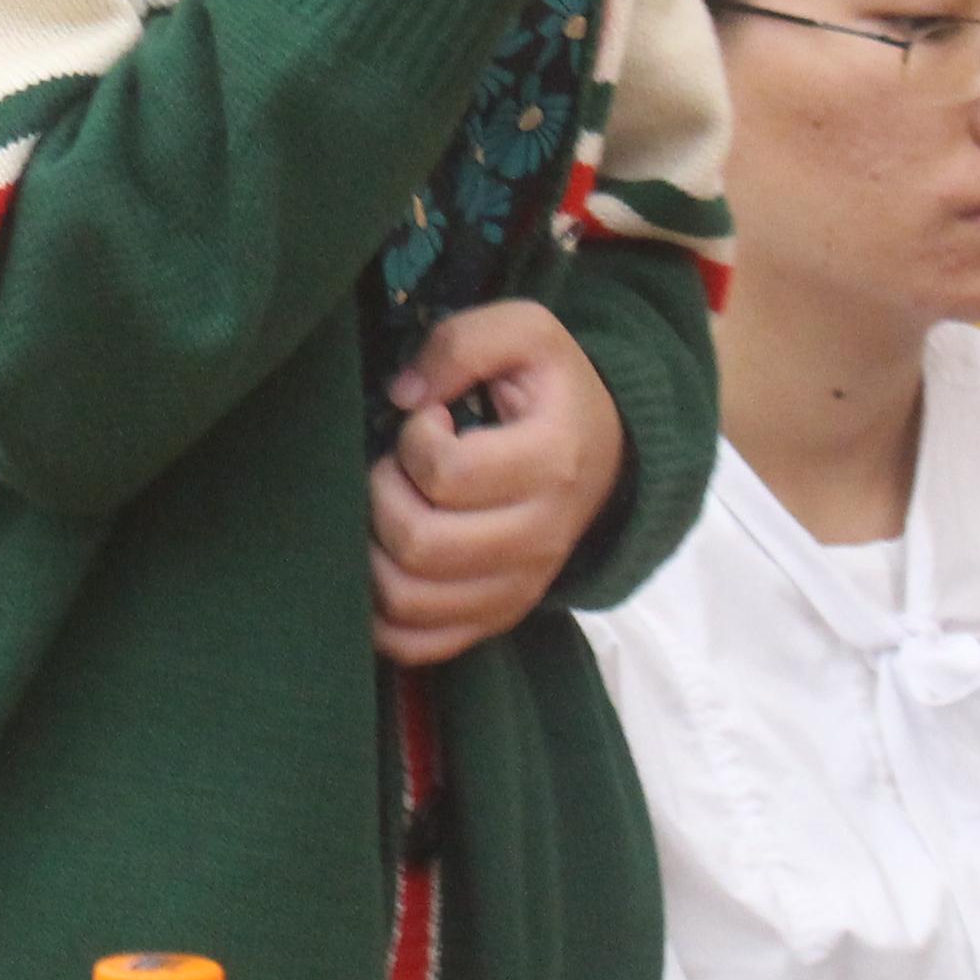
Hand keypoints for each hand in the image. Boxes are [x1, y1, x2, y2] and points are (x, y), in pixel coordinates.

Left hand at [368, 301, 623, 667]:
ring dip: (373, 550)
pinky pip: (418, 646)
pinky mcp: (494, 619)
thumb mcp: (527, 333)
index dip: (416, 439)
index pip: (449, 475)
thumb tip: (404, 394)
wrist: (606, 456)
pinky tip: (380, 562)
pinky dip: (380, 615)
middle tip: (398, 466)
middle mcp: (539, 539)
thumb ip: (463, 343)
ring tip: (393, 508)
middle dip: (383, 494)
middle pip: (420, 544)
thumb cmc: (553, 392)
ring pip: (408, 600)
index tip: (428, 418)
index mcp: (552, 464)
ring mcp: (517, 590)